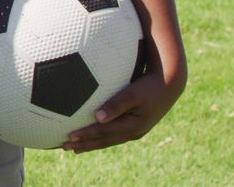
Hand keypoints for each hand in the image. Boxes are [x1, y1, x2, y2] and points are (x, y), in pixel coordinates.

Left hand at [61, 70, 183, 152]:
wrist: (169, 85)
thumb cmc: (149, 86)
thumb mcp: (133, 94)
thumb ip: (115, 104)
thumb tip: (97, 117)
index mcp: (133, 126)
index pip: (103, 132)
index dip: (86, 135)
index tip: (69, 137)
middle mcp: (133, 132)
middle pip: (104, 141)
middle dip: (84, 144)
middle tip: (64, 147)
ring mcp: (134, 131)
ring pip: (108, 140)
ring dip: (91, 144)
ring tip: (75, 148)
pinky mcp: (134, 126)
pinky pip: (113, 135)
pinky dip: (100, 138)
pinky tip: (91, 138)